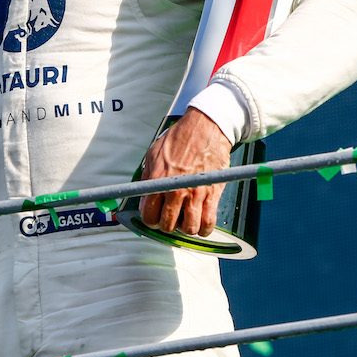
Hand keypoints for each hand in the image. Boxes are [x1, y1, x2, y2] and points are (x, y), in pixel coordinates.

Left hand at [139, 108, 230, 236]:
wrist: (204, 127)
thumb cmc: (179, 138)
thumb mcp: (153, 153)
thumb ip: (147, 176)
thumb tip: (143, 195)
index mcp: (158, 180)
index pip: (148, 214)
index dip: (150, 219)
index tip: (154, 217)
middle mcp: (176, 189)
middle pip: (167, 225)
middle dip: (166, 225)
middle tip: (170, 218)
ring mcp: (195, 193)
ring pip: (188, 228)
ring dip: (185, 228)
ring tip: (185, 220)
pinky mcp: (212, 194)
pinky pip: (208, 223)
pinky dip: (204, 229)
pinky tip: (200, 223)